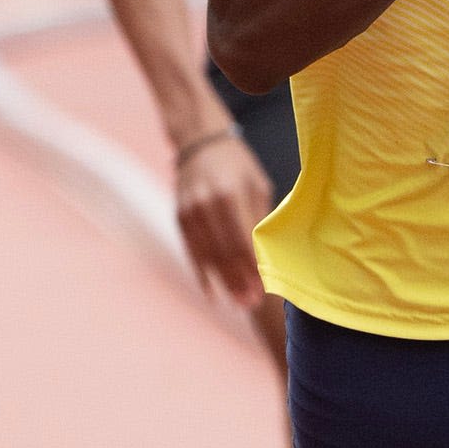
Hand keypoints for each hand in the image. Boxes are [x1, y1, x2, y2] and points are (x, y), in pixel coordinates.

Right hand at [176, 130, 273, 309]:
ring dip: (222, 282)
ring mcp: (188, 211)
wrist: (201, 144)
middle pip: (222, 251)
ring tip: (238, 303)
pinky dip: (202, 273)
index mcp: (229, 194)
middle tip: (251, 304)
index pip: (241, 239)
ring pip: (206, 255)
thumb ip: (260, 218)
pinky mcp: (179, 217)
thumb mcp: (257, 186)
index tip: (263, 286)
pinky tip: (213, 292)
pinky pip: (191, 251)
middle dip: (238, 280)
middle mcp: (205, 204)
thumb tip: (269, 254)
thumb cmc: (238, 166)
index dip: (251, 266)